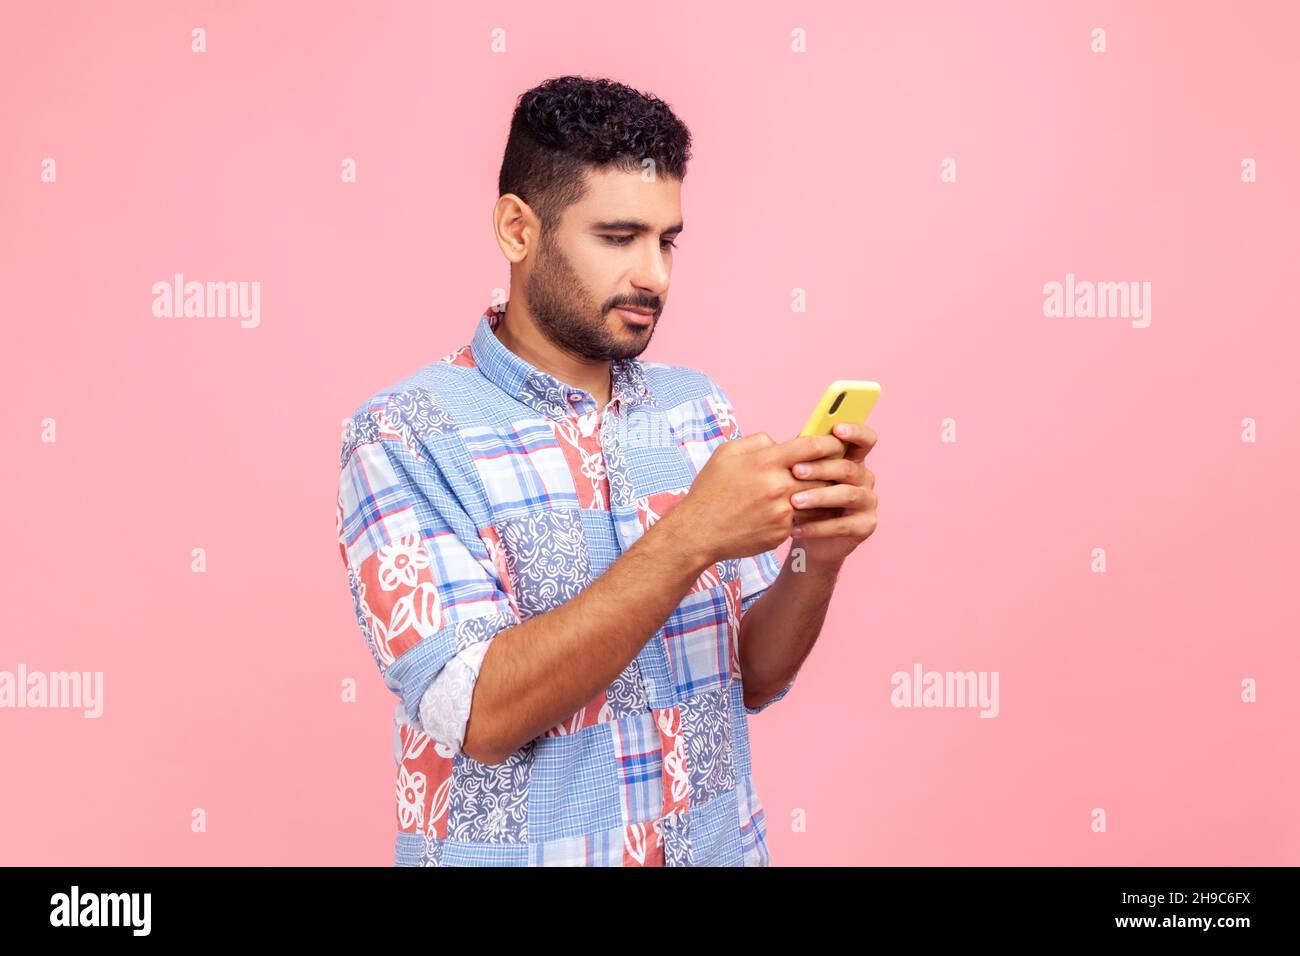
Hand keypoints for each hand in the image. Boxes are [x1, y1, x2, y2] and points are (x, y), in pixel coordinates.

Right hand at [667, 432, 844, 564]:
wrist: (698, 532)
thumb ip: (756, 442)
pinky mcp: (782, 533)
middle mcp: (777, 486)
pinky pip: (803, 520)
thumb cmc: (710, 490)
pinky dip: (804, 515)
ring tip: (824, 490)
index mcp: (765, 462)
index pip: (811, 447)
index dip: (830, 442)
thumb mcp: (726, 453)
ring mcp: (782, 512)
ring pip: (818, 500)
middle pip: (821, 474)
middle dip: (830, 470)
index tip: (837, 443)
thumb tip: (779, 442)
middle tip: (837, 467)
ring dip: (823, 494)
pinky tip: (802, 512)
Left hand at [786, 422, 877, 565]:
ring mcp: (868, 503)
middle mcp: (865, 479)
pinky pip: (841, 525)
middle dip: (821, 468)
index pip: (865, 440)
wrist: (811, 539)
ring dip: (819, 497)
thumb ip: (803, 456)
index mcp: (853, 460)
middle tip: (796, 471)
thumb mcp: (804, 476)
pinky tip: (795, 528)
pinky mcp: (866, 526)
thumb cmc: (806, 499)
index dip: (855, 432)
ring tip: (794, 501)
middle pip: (848, 468)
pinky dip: (816, 527)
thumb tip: (788, 440)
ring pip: (847, 495)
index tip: (837, 429)